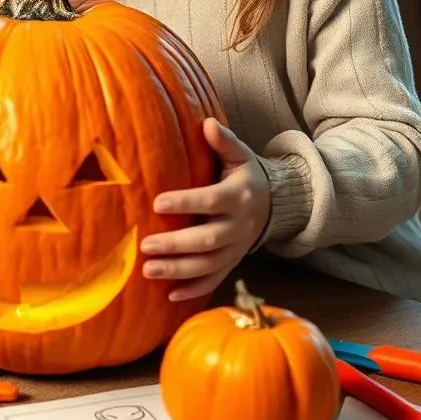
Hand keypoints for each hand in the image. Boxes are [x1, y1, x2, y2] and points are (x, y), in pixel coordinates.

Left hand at [141, 117, 270, 300]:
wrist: (275, 205)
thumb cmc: (246, 176)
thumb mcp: (240, 155)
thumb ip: (224, 142)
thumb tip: (208, 124)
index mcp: (238, 196)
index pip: (211, 201)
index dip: (186, 202)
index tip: (157, 202)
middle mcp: (239, 226)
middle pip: (208, 240)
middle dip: (176, 245)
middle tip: (145, 246)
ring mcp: (237, 248)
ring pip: (208, 265)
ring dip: (178, 270)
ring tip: (148, 270)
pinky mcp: (232, 263)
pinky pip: (214, 281)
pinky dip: (194, 291)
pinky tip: (170, 295)